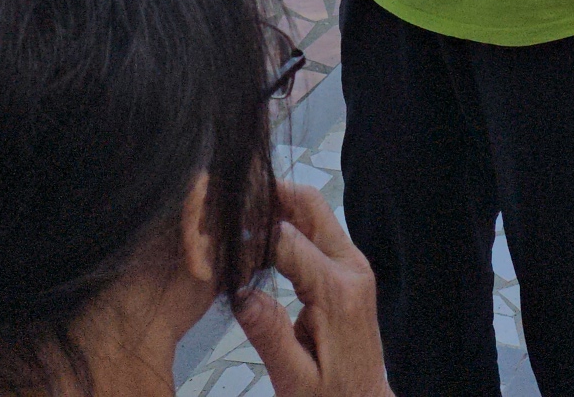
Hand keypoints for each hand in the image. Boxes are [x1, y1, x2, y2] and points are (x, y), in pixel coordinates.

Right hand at [233, 180, 387, 396]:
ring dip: (277, 206)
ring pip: (314, 211)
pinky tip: (260, 237)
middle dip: (267, 195)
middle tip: (230, 205)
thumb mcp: (295, 378)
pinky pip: (318, 231)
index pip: (285, 241)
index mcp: (337, 293)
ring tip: (239, 219)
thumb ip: (268, 333)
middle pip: (308, 205)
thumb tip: (238, 290)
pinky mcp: (349, 269)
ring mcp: (354, 265)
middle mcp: (351, 268)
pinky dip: (287, 223)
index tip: (220, 248)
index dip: (248, 239)